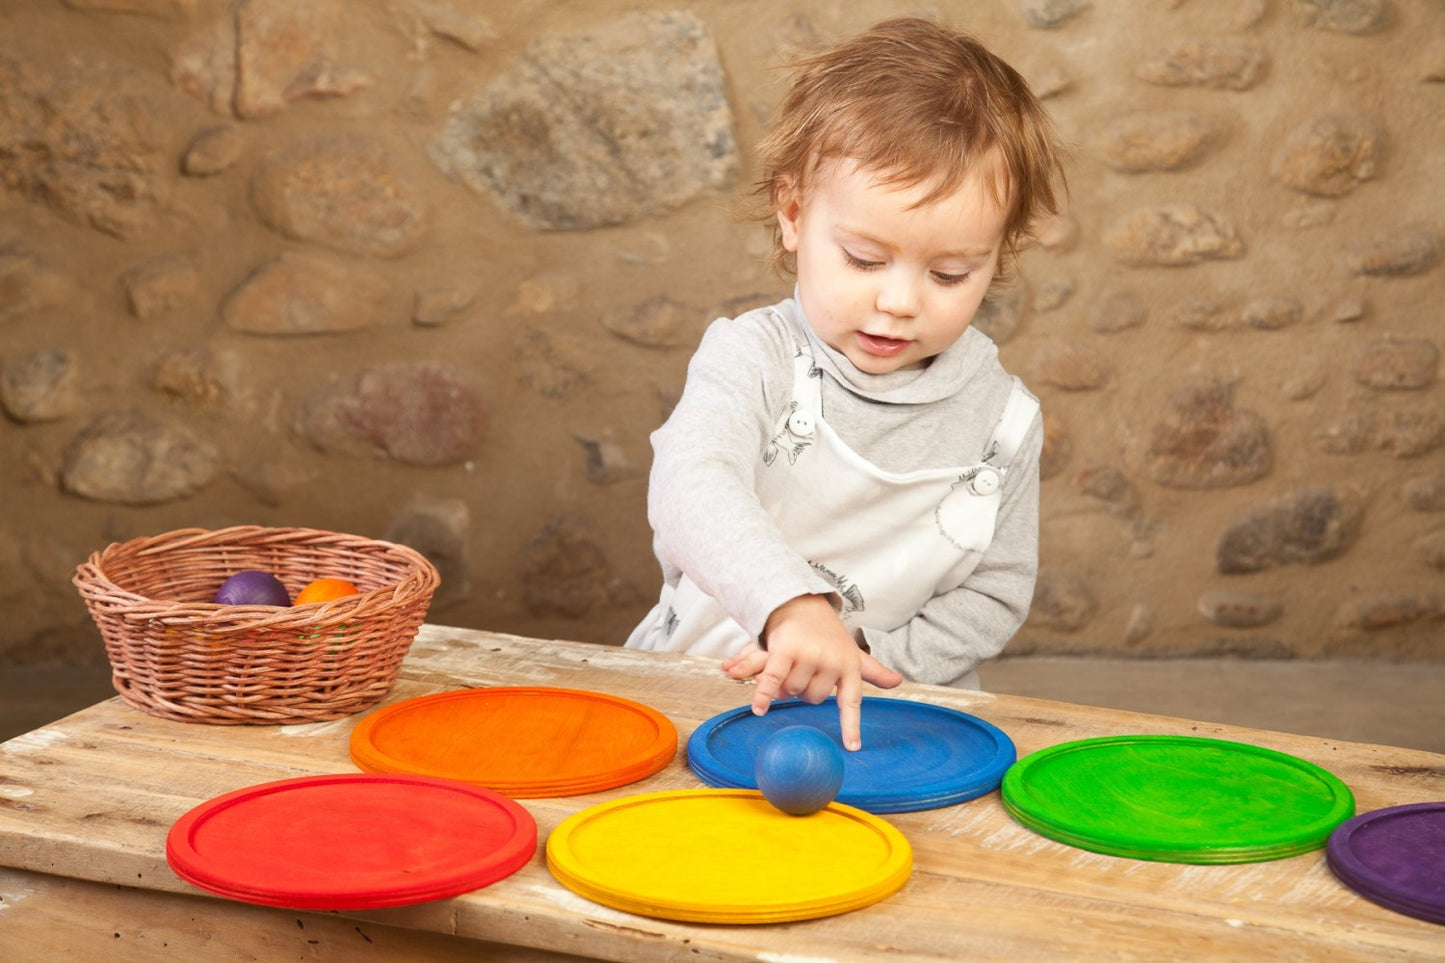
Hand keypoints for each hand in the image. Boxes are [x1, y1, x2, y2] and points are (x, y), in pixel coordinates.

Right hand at [721, 595, 902, 750]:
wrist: (800, 604)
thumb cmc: (827, 633)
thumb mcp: (851, 651)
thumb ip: (871, 670)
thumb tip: (897, 681)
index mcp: (849, 664)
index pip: (851, 700)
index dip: (851, 725)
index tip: (852, 747)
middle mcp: (831, 660)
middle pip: (813, 698)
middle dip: (804, 689)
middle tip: (803, 669)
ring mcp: (808, 655)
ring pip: (793, 691)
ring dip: (785, 686)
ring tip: (787, 666)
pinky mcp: (785, 651)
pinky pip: (774, 681)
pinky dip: (764, 695)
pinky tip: (759, 709)